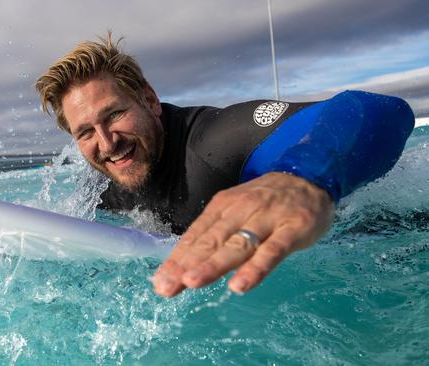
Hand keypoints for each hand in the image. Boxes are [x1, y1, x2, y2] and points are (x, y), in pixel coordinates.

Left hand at [152, 172, 334, 296]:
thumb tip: (186, 266)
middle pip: (210, 241)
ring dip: (213, 265)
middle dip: (186, 265)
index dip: (177, 259)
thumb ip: (216, 238)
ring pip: (237, 245)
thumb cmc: (266, 204)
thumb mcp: (237, 213)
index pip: (196, 236)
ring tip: (192, 282)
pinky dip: (256, 268)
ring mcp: (266, 219)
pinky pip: (272, 251)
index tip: (160, 281)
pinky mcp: (292, 229)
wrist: (310, 177)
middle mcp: (240, 211)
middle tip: (167, 287)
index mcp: (223, 207)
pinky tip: (240, 284)